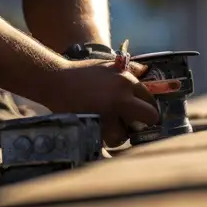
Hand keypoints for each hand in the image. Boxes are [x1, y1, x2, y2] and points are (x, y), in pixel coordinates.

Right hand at [45, 58, 159, 146]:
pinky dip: (105, 138)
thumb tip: (146, 71)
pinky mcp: (95, 128)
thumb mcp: (108, 65)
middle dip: (144, 120)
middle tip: (135, 122)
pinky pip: (108, 142)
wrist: (56, 81)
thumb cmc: (82, 72)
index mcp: (125, 81)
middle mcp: (121, 98)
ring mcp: (108, 116)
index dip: (147, 104)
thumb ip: (130, 69)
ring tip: (109, 125)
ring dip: (121, 132)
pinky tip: (99, 130)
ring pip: (127, 134)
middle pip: (150, 116)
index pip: (150, 98)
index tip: (142, 110)